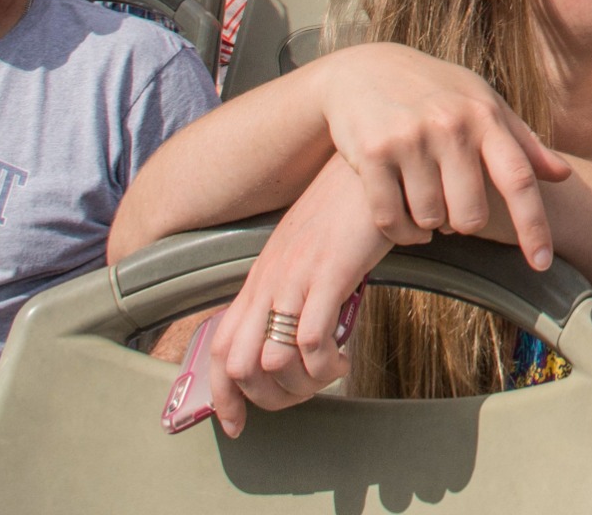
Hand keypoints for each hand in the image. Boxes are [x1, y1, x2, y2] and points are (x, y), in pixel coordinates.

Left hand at [210, 163, 383, 434]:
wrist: (372, 165)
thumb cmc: (349, 209)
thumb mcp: (310, 251)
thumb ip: (299, 284)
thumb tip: (301, 328)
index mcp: (260, 277)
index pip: (219, 348)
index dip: (222, 396)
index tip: (238, 426)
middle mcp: (268, 280)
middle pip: (236, 365)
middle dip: (267, 399)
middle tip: (303, 396)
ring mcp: (295, 277)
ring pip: (271, 360)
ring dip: (300, 385)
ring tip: (328, 376)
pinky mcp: (328, 273)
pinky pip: (311, 339)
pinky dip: (325, 365)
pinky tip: (344, 359)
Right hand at [314, 45, 571, 266]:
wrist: (364, 70)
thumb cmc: (437, 93)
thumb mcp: (482, 105)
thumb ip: (523, 143)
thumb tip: (564, 176)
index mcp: (485, 116)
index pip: (518, 179)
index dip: (533, 225)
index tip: (542, 264)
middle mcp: (451, 125)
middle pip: (470, 216)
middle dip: (463, 223)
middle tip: (451, 203)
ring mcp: (410, 139)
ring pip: (430, 221)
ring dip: (428, 224)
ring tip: (423, 198)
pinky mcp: (372, 153)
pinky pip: (391, 220)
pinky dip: (399, 229)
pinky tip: (401, 214)